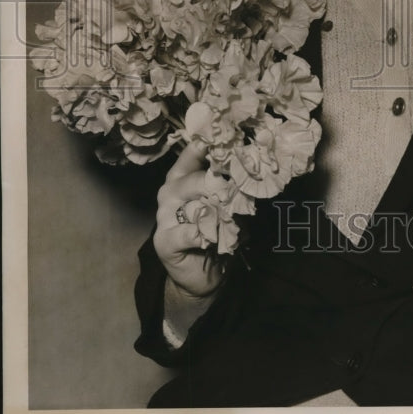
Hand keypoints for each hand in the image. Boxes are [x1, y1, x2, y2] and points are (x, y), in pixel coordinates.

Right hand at [153, 140, 225, 300]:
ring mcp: (164, 216)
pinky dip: (203, 236)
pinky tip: (210, 239)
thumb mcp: (225, 202)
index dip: (214, 146)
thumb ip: (230, 183)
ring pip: (196, 206)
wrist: (203, 272)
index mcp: (183, 175)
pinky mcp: (164, 241)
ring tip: (229, 223)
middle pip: (197, 180)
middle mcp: (170, 191)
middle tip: (238, 197)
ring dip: (218, 217)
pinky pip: (188, 233)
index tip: (232, 141)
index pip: (195, 152)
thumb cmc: (215, 228)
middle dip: (221, 188)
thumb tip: (248, 164)